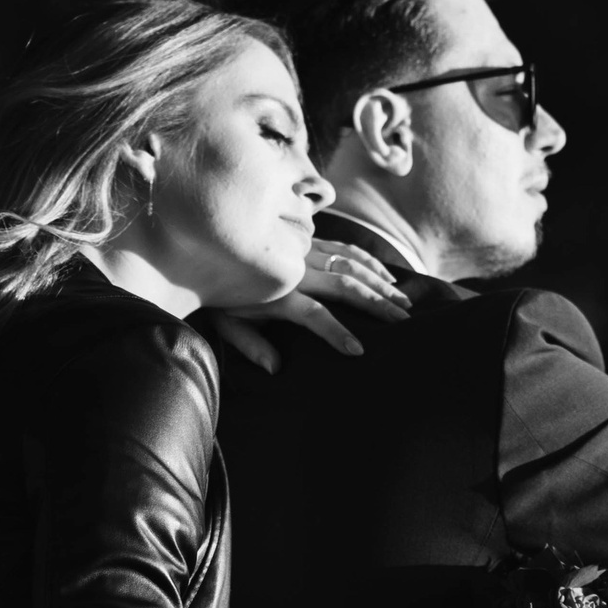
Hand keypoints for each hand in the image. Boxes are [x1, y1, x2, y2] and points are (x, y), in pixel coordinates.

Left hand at [211, 243, 410, 375]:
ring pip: (350, 263)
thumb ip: (251, 346)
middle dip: (377, 304)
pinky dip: (367, 261)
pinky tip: (385, 274)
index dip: (337, 333)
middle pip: (344, 285)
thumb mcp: (226, 324)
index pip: (315, 315)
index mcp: (278, 293)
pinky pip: (344, 248)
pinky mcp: (307, 239)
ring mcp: (303, 250)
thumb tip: (276, 368)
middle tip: (402, 321)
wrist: (205, 244)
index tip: (359, 351)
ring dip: (379, 282)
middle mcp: (295, 269)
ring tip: (402, 301)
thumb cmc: (217, 292)